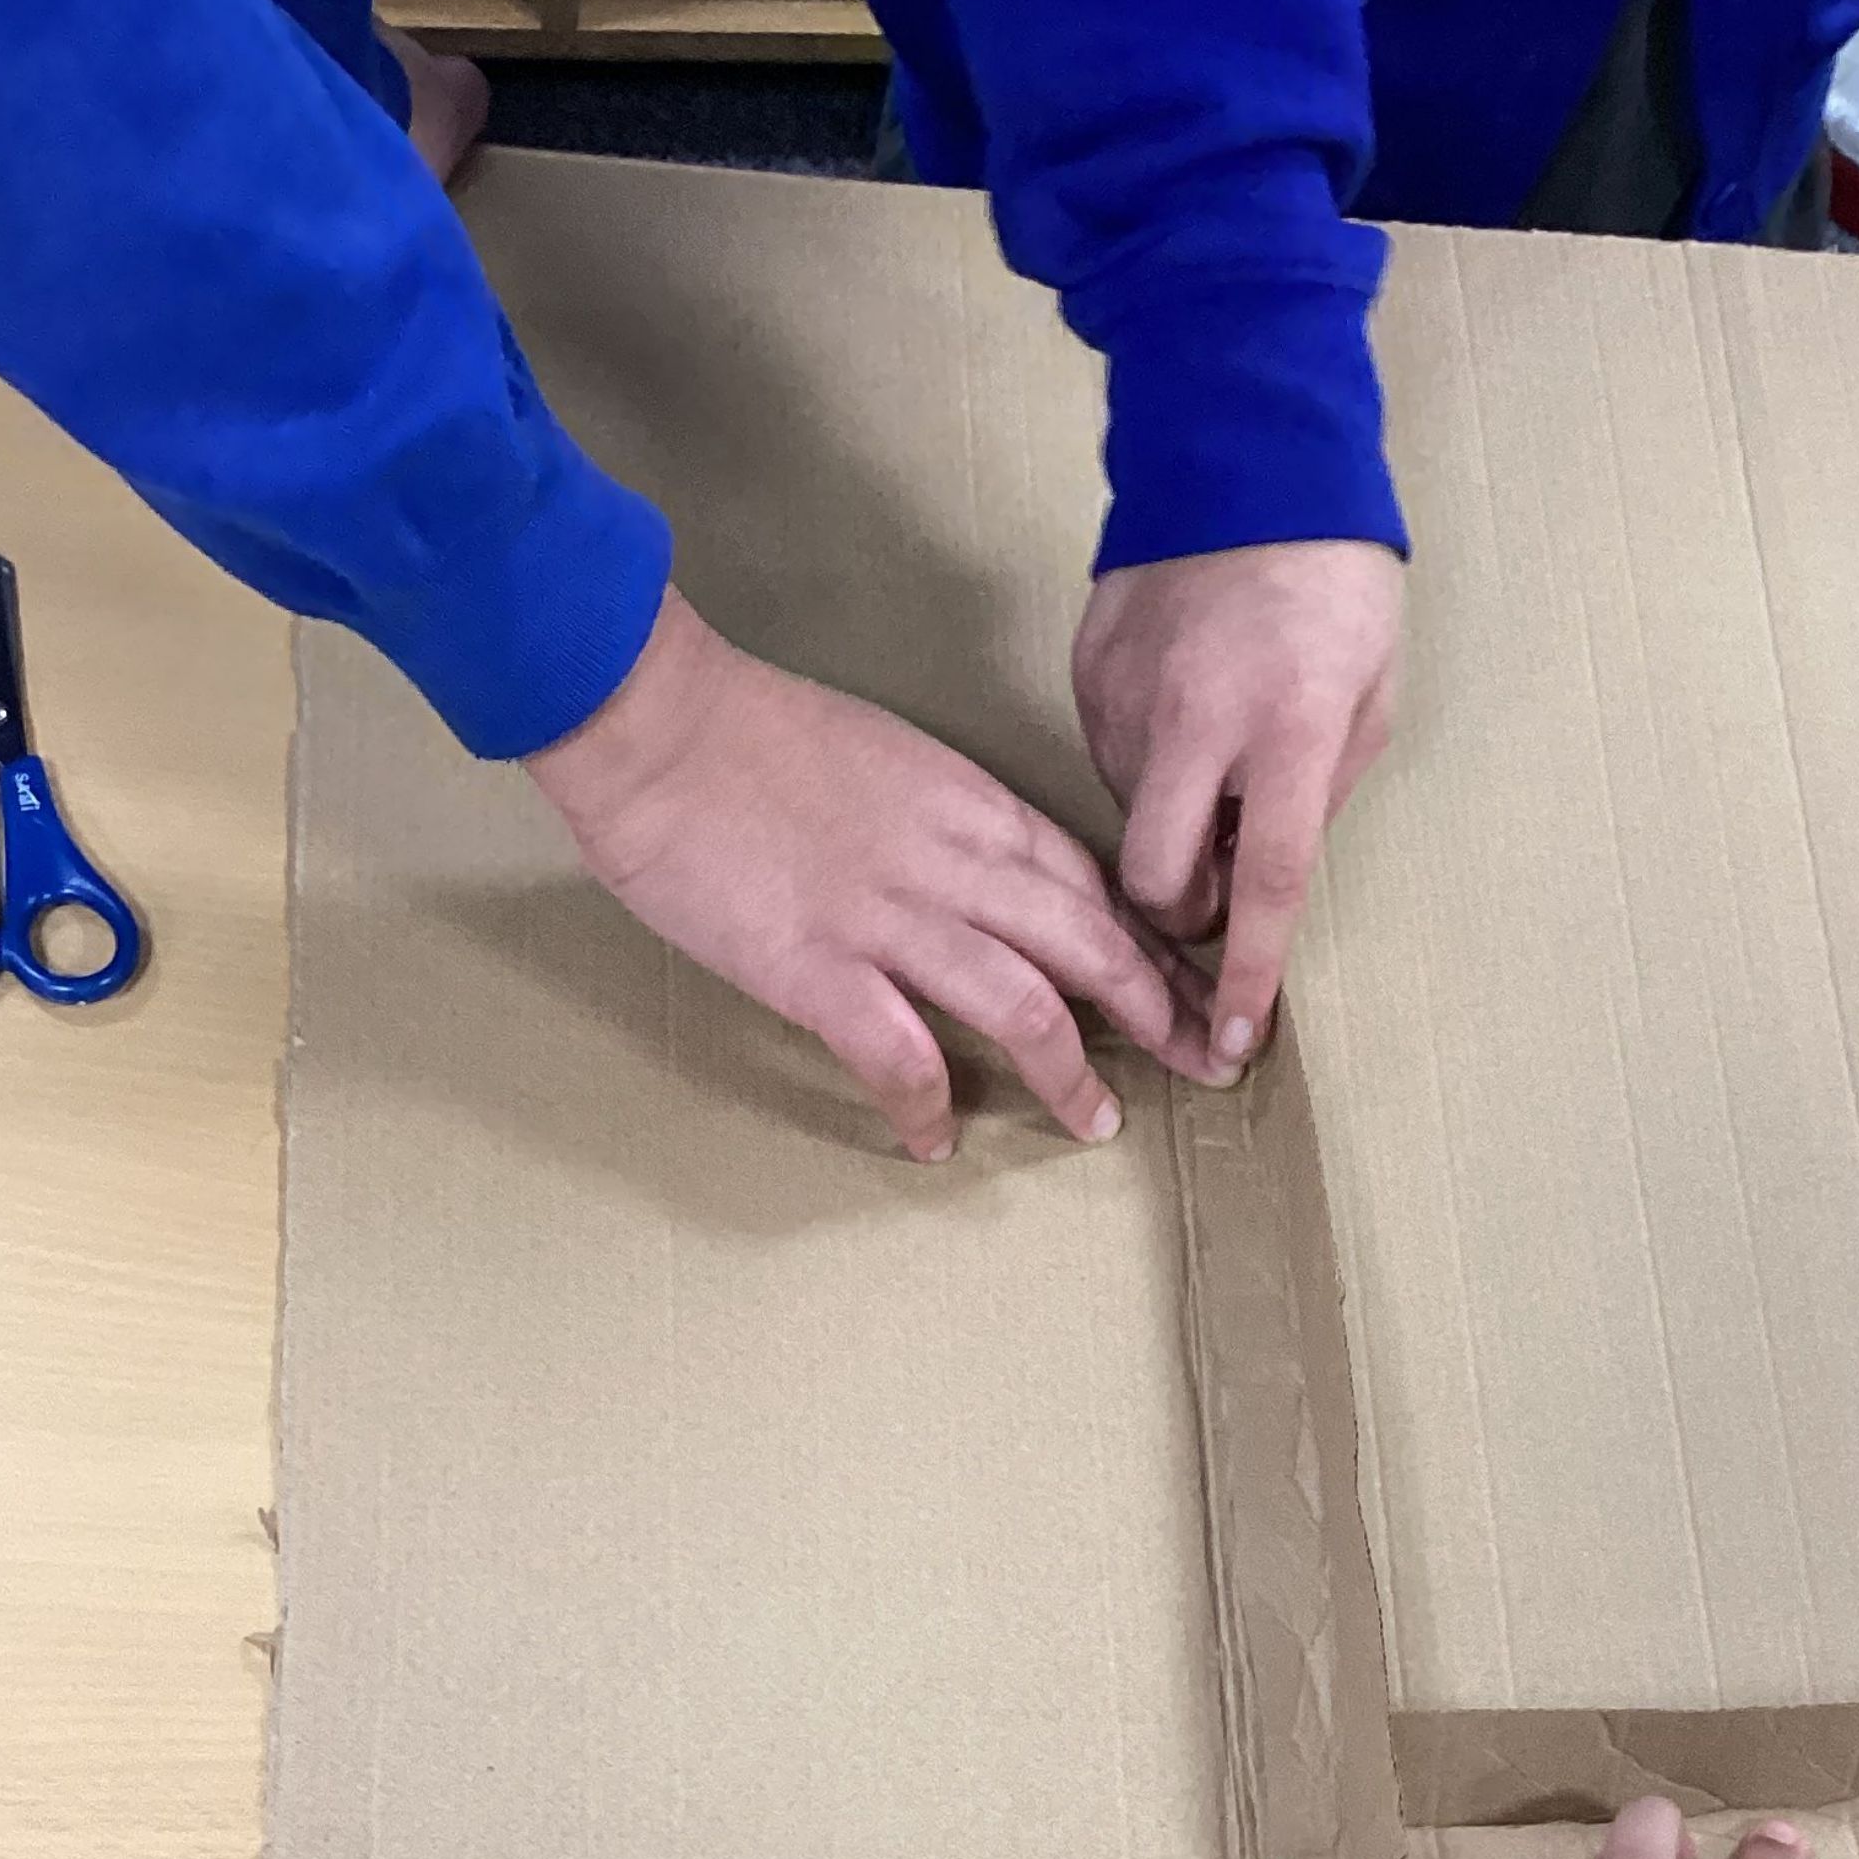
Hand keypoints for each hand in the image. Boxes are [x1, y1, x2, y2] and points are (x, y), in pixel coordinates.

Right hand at [530, 591, 1222, 1162]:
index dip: (1148, 942)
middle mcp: (951, 862)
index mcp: (968, 804)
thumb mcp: (880, 756)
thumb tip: (970, 880)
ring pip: (1025, 1007)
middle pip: (1089, 944)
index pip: (1089, 881)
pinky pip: (901, 1056)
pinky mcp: (817, 968)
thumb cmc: (746, 730)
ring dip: (1070, 1075)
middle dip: (1158, 1012)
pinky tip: (936, 1141)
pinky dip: (928, 1107)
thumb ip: (937, 819)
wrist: (655, 718)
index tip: (1185, 988)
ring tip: (1096, 1124)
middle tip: (1203, 1063)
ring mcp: (888, 919)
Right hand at [1073, 541, 1403, 1068]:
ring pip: (1131, 823)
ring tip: (1213, 754)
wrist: (1245, 450)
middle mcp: (1196, 719)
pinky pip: (1109, 760)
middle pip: (1157, 881)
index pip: (1263, 884)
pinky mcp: (1087, 673)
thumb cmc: (1334, 579)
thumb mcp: (1371, 693)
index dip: (1251, 974)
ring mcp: (1128, 696)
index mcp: (1288, 725)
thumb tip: (1266, 869)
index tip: (1235, 1041)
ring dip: (1172, 823)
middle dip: (1184, 910)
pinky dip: (1146, 766)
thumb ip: (1321, 793)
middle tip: (1218, 876)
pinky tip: (1181, 708)